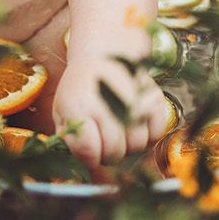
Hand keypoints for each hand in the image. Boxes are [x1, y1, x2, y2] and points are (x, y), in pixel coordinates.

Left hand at [51, 47, 172, 163]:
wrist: (104, 57)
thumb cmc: (81, 91)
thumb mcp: (63, 111)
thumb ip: (69, 139)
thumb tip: (86, 162)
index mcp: (80, 106)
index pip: (89, 151)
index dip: (88, 158)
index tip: (89, 153)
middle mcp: (108, 103)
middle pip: (114, 152)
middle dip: (107, 156)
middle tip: (103, 144)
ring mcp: (134, 100)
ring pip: (137, 146)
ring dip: (128, 147)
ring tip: (118, 134)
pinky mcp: (154, 98)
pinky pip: (156, 135)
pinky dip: (147, 137)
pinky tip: (135, 127)